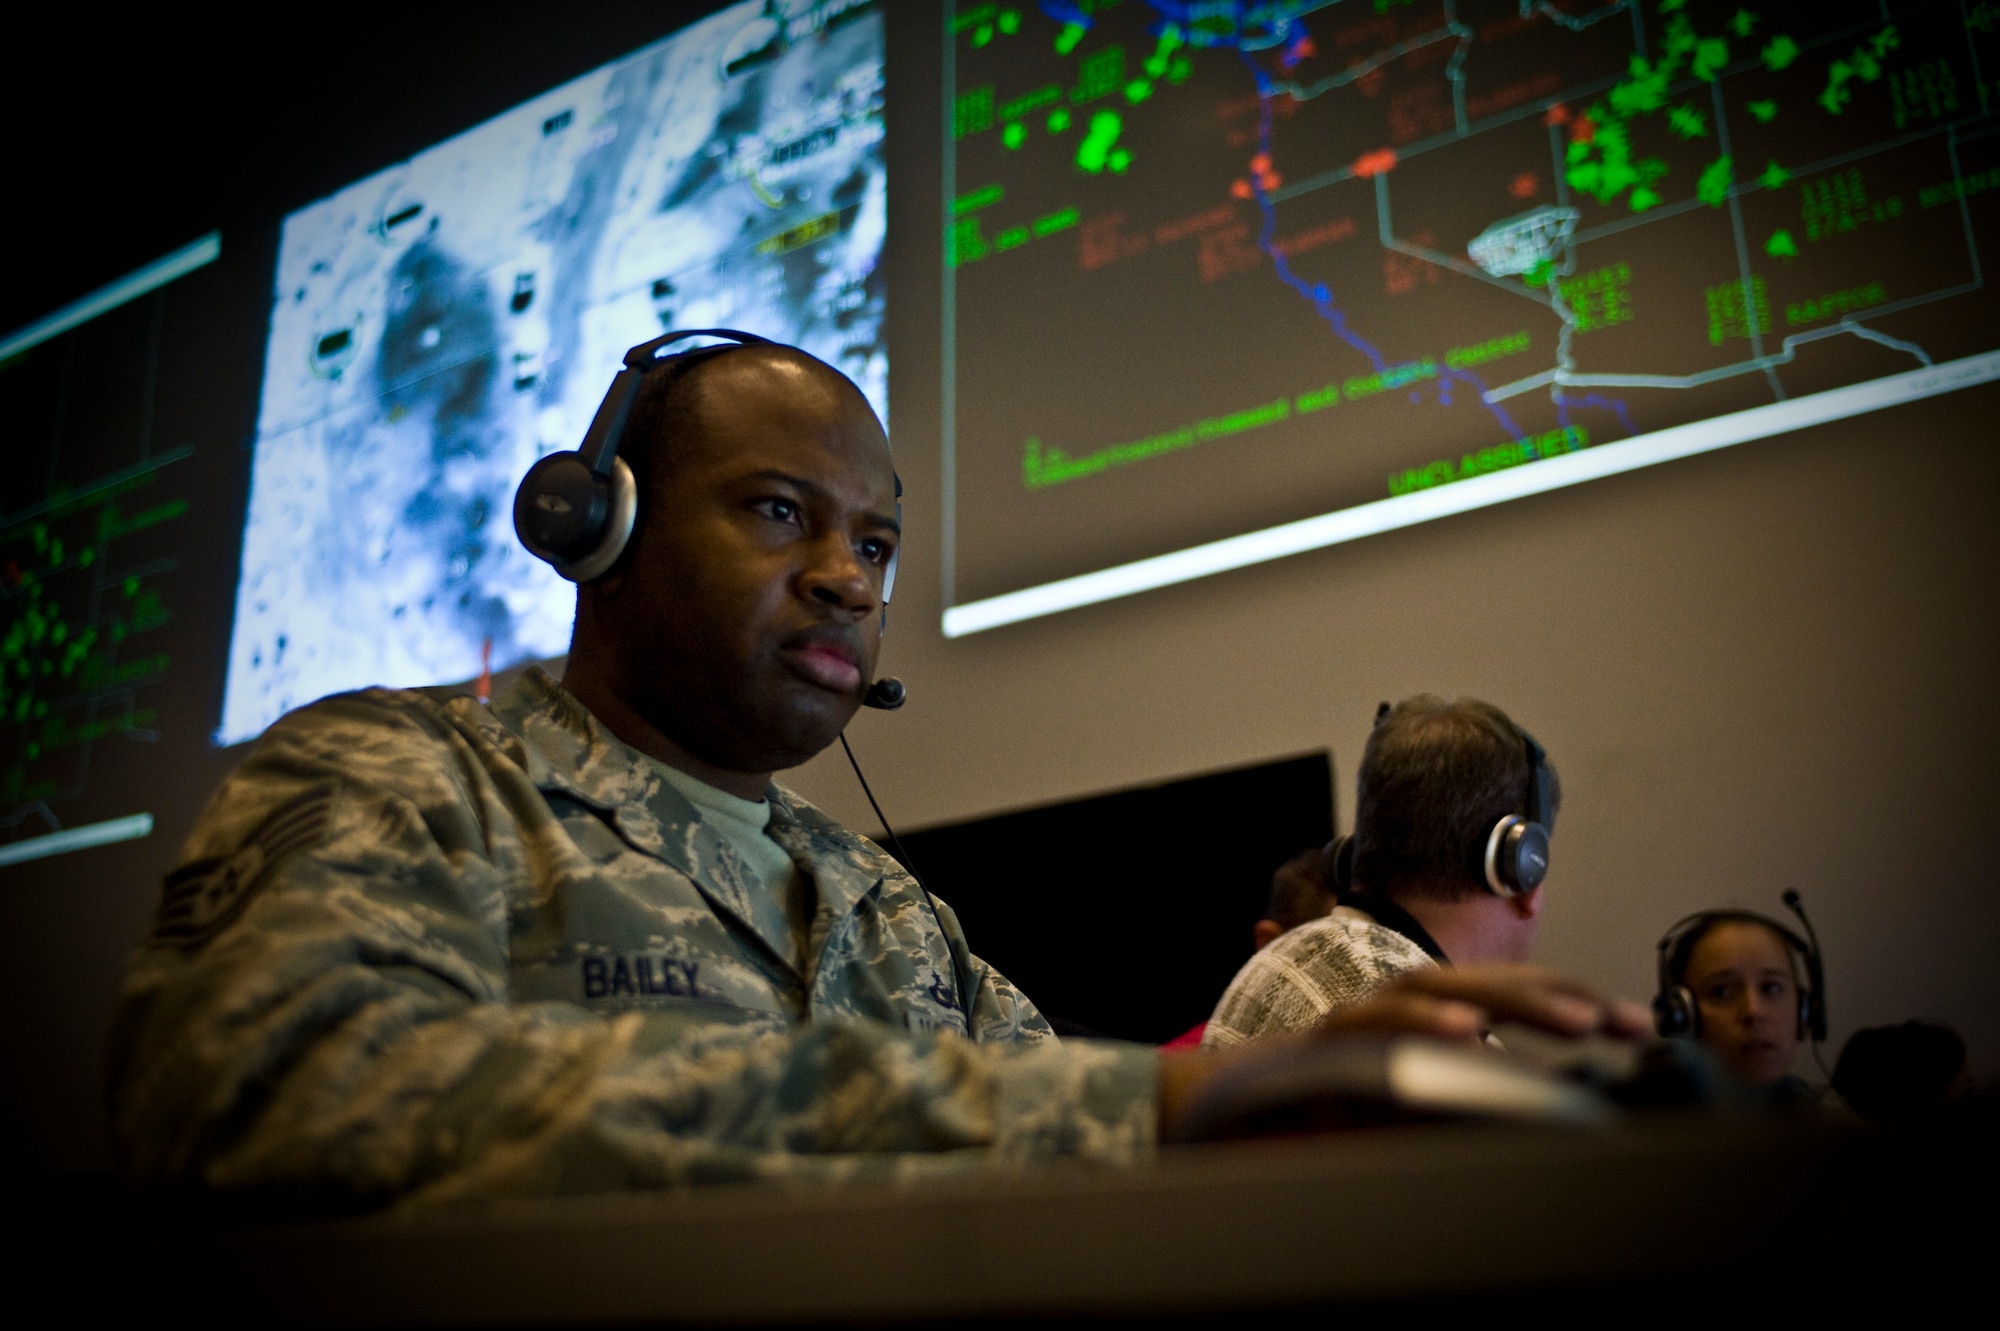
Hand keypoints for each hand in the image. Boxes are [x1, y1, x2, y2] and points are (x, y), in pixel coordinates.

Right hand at [1157, 965, 1649, 1141]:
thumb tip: (1534, 1116)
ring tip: (1574, 1020)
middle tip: (1631, 1020)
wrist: (1219, 1119)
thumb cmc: (1314, 1121)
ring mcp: (1361, 1018)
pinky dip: (1420, 1023)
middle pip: (1489, 984)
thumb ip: (1458, 1109)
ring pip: (1443, 990)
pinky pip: (1376, 1025)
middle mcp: (1397, 1007)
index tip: (1636, 1024)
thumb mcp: (1408, 1120)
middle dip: (1565, 997)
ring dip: (1514, 1002)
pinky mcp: (1324, 1040)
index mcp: (1424, 1019)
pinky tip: (1465, 1032)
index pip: (1508, 996)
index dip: (1570, 1001)